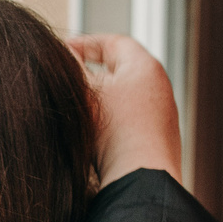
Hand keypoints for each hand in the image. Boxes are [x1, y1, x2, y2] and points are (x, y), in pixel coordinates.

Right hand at [67, 34, 183, 184]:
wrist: (141, 179)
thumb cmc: (114, 132)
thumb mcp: (84, 92)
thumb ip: (70, 68)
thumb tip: (60, 55)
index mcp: (145, 67)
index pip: (113, 43)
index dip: (84, 44)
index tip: (62, 50)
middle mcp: (160, 88)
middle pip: (121, 70)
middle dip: (92, 72)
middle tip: (67, 78)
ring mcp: (162, 116)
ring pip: (124, 98)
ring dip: (101, 101)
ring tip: (77, 109)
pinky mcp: (158, 142)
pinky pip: (130, 123)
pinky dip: (111, 123)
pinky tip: (92, 136)